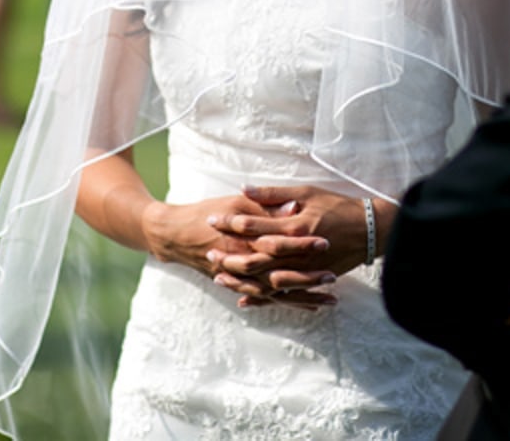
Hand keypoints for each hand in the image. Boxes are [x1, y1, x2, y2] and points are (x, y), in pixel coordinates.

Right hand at [141, 193, 322, 286]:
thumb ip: (265, 206)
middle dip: (308, 277)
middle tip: (334, 276)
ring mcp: (240, 278)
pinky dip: (286, 303)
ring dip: (302, 296)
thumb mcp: (237, 204)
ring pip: (276, 293)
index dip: (302, 244)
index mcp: (245, 240)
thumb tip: (294, 207)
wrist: (176, 234)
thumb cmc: (207, 213)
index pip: (279, 244)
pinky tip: (308, 306)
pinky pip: (265, 299)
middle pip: (281, 274)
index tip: (326, 242)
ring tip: (330, 299)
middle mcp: (243, 263)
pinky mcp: (238, 285)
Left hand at [205, 185, 379, 306]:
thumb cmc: (337, 206)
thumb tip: (244, 187)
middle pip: (255, 257)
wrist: (369, 231)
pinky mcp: (309, 281)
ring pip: (264, 280)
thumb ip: (274, 193)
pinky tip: (244, 299)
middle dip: (229, 256)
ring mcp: (303, 270)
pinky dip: (262, 298)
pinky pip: (282, 295)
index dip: (230, 222)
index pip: (254, 225)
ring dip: (240, 280)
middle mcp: (296, 251)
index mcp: (293, 226)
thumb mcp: (306, 192)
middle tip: (208, 253)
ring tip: (218, 277)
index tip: (211, 219)